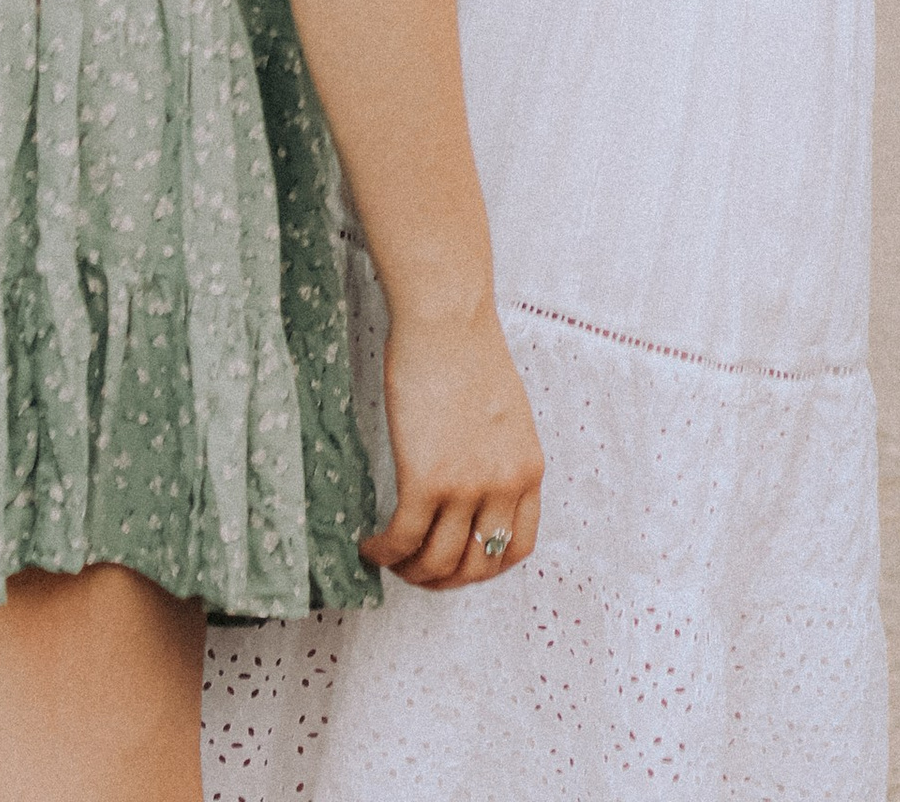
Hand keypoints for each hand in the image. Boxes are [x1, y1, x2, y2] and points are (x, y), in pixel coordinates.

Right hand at [366, 305, 544, 588]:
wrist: (447, 319)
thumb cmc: (469, 352)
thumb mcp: (507, 414)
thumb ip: (500, 456)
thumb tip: (476, 489)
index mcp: (528, 469)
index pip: (517, 547)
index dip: (484, 567)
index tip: (457, 562)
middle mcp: (503, 485)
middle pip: (476, 566)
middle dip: (443, 579)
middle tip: (415, 569)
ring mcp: (466, 486)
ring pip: (437, 563)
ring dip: (409, 572)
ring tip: (389, 559)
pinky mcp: (426, 479)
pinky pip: (403, 541)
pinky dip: (384, 553)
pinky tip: (371, 545)